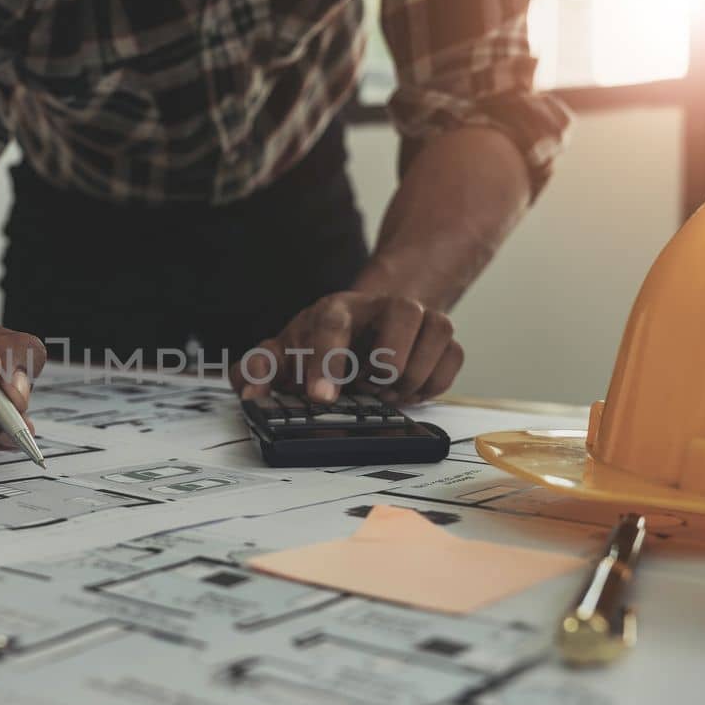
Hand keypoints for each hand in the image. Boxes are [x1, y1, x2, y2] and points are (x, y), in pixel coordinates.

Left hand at [231, 291, 462, 405]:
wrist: (366, 322)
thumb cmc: (322, 342)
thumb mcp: (284, 352)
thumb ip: (259, 369)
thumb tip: (250, 394)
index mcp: (336, 309)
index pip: (332, 325)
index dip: (326, 362)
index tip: (320, 398)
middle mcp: (381, 307)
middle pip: (403, 312)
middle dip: (389, 359)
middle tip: (371, 387)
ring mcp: (418, 319)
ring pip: (437, 330)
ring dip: (414, 372)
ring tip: (388, 391)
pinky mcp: (443, 339)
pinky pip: (454, 356)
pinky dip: (434, 382)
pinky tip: (409, 391)